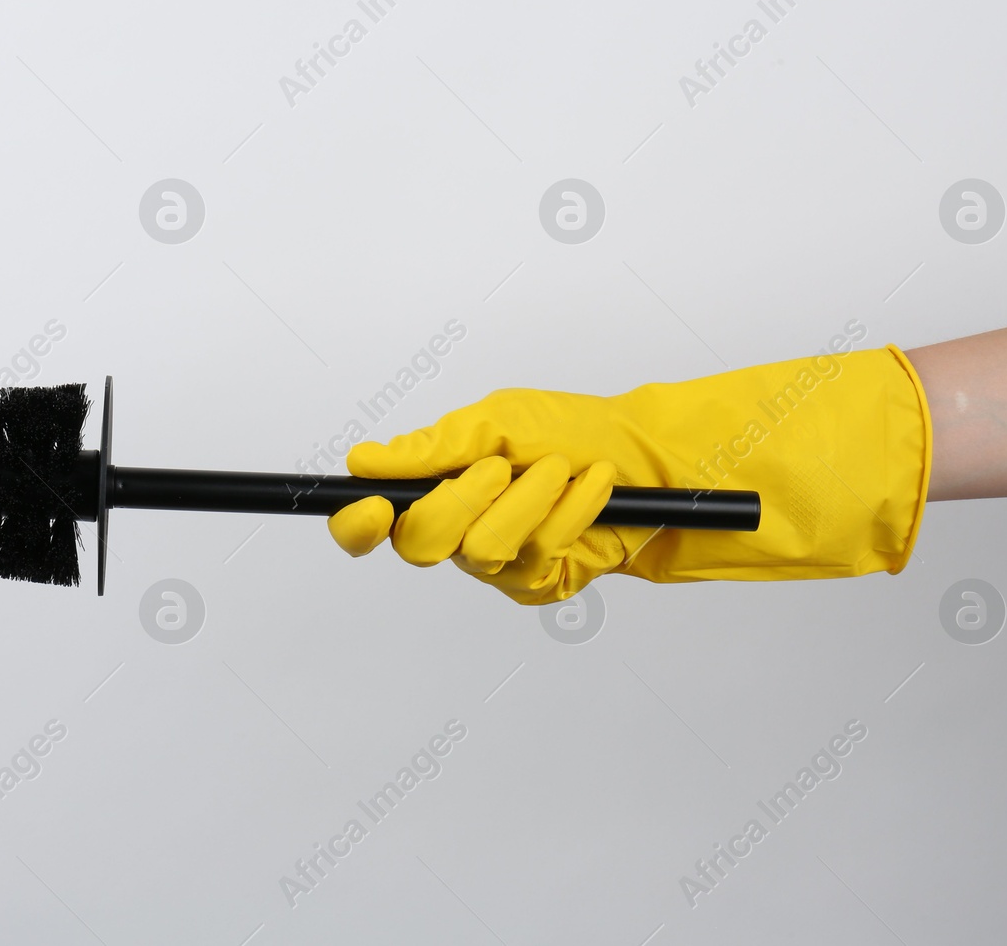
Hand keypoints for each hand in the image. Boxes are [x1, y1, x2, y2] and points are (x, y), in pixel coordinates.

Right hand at [327, 346, 932, 604]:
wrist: (647, 458)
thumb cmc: (571, 431)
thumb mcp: (497, 421)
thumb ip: (433, 448)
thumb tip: (364, 462)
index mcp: (436, 489)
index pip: (371, 523)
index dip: (358, 524)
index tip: (373, 506)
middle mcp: (457, 532)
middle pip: (421, 543)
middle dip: (463, 497)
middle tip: (500, 466)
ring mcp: (498, 565)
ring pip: (485, 550)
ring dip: (529, 500)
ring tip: (561, 470)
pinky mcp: (540, 585)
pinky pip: (540, 556)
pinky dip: (570, 512)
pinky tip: (592, 489)